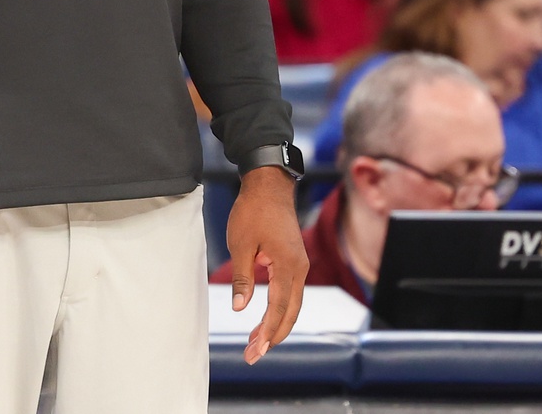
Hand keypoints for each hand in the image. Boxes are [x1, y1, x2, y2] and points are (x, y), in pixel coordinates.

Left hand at [227, 167, 308, 363]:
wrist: (269, 185)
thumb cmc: (253, 211)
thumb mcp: (241, 245)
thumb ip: (242, 278)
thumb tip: (240, 308)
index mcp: (289, 266)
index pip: (279, 309)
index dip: (267, 332)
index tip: (255, 351)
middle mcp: (300, 269)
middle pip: (290, 313)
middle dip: (273, 336)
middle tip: (253, 356)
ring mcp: (299, 265)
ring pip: (292, 304)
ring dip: (275, 325)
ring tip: (256, 343)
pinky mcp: (294, 261)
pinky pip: (290, 293)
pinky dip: (279, 309)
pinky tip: (265, 319)